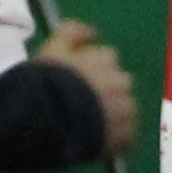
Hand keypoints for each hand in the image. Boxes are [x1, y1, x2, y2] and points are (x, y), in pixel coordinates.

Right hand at [39, 18, 139, 157]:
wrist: (47, 122)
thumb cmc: (45, 85)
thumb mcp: (51, 50)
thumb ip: (70, 32)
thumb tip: (91, 31)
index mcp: (103, 60)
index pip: (107, 57)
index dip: (93, 68)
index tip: (80, 81)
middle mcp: (119, 81)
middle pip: (119, 82)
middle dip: (106, 90)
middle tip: (83, 105)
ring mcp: (125, 109)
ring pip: (125, 108)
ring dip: (112, 114)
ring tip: (89, 126)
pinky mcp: (125, 135)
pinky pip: (126, 135)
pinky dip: (115, 138)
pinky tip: (96, 141)